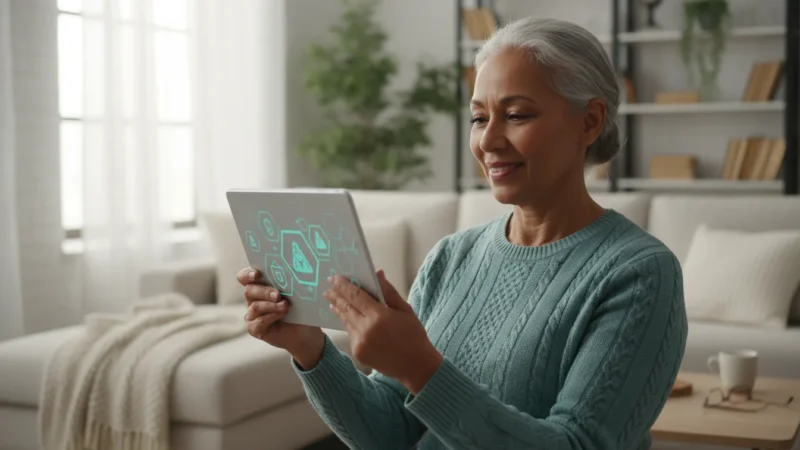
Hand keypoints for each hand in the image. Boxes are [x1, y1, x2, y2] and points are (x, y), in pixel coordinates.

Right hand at [237, 267, 324, 368]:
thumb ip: (288, 283)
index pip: (245, 277)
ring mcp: (252, 314)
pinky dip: (271, 317)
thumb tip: (292, 273)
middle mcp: (253, 298)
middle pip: (249, 290)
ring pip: (255, 306)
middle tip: (278, 294)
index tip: (257, 274)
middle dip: (264, 291)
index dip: (248, 274)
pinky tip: (282, 314)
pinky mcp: (255, 328)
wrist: (303, 331)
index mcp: (259, 285)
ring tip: (285, 305)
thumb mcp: (295, 293)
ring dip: (271, 305)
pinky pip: (259, 321)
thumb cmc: (298, 307)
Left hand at [324, 270, 442, 394]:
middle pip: (346, 307)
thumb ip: (388, 291)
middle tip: (328, 287)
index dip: (343, 285)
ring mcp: (360, 343)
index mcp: (380, 316)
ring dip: (339, 309)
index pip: (356, 296)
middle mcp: (366, 330)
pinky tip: (346, 317)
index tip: (334, 278)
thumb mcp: (405, 309)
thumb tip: (377, 273)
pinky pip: (350, 334)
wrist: (416, 366)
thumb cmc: (413, 335)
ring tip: (332, 301)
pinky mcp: (358, 353)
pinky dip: (348, 324)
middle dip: (336, 296)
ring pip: (346, 321)